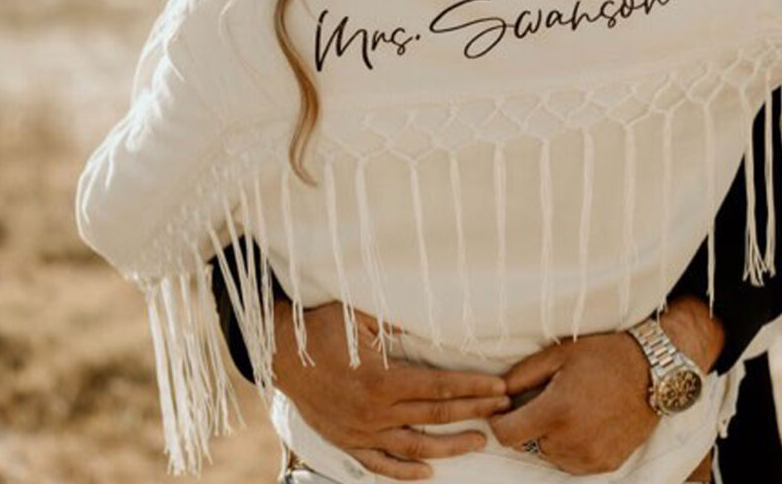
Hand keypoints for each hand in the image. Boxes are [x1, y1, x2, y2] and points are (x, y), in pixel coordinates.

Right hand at [272, 301, 509, 480]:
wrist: (279, 354)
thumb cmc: (320, 327)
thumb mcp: (359, 314)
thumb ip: (396, 319)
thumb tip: (430, 317)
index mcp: (381, 379)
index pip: (439, 386)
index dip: (472, 387)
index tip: (499, 388)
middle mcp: (374, 411)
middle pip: (435, 415)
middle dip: (474, 412)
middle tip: (503, 409)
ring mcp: (361, 432)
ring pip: (415, 448)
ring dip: (451, 447)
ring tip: (480, 441)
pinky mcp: (347, 442)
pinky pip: (380, 464)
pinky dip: (404, 472)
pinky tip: (428, 473)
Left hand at [488, 295, 724, 475]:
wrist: (653, 372)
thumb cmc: (603, 356)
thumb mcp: (558, 354)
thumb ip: (521, 375)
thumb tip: (496, 392)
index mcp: (556, 411)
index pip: (507, 435)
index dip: (500, 421)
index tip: (507, 408)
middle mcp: (572, 441)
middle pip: (527, 445)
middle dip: (529, 426)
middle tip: (547, 400)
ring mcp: (590, 457)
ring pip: (550, 456)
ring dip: (550, 439)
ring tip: (570, 410)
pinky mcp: (605, 465)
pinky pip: (573, 463)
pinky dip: (571, 447)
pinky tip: (584, 422)